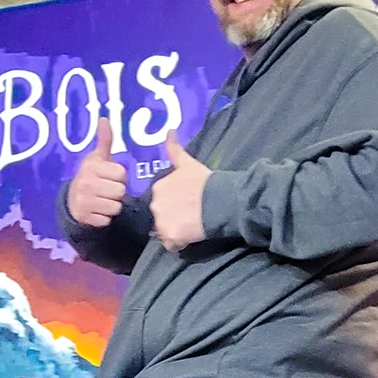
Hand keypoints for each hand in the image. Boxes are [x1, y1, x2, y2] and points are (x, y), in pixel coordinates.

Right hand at [68, 121, 126, 227]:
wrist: (71, 201)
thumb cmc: (91, 176)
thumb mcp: (97, 158)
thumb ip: (104, 140)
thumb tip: (104, 118)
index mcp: (91, 167)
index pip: (122, 174)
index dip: (119, 177)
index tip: (110, 177)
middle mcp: (86, 183)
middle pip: (121, 191)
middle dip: (117, 192)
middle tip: (106, 190)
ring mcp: (84, 201)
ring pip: (116, 207)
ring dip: (112, 205)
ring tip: (103, 200)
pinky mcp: (85, 217)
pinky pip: (107, 220)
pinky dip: (105, 217)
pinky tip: (97, 210)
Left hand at [151, 131, 208, 250]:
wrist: (221, 200)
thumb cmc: (207, 182)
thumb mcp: (189, 163)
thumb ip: (175, 150)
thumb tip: (169, 131)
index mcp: (158, 187)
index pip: (161, 200)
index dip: (174, 204)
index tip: (188, 204)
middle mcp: (156, 204)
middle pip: (161, 216)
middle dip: (173, 218)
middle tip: (191, 216)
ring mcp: (162, 221)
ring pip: (165, 231)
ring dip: (176, 231)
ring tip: (193, 226)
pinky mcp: (171, 237)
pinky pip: (172, 245)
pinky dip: (179, 244)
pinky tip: (191, 237)